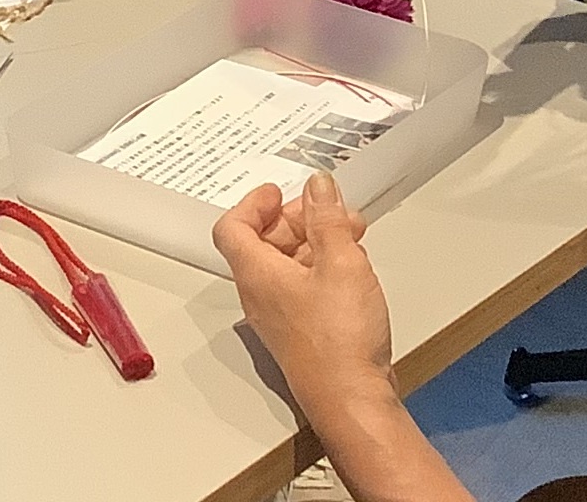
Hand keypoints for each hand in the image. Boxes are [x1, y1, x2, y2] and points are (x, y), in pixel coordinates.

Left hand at [214, 175, 391, 410]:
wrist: (353, 400)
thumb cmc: (340, 341)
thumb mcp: (341, 262)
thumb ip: (328, 219)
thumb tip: (318, 187)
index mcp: (257, 274)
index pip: (232, 228)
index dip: (253, 203)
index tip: (277, 191)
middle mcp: (262, 296)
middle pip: (263, 242)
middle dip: (296, 218)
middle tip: (328, 209)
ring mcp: (282, 317)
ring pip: (288, 265)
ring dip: (315, 241)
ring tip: (351, 233)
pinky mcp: (303, 332)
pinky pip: (304, 287)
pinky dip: (323, 267)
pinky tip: (353, 266)